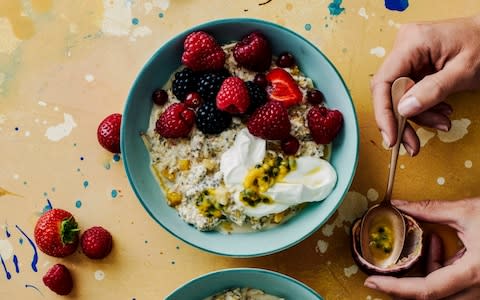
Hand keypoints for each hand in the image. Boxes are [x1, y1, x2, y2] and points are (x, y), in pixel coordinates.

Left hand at [364, 198, 479, 298]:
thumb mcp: (468, 212)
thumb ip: (430, 210)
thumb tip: (398, 205)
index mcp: (474, 273)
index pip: (427, 291)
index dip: (396, 289)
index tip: (372, 281)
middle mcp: (479, 288)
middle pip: (431, 297)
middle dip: (403, 284)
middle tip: (382, 269)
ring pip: (442, 292)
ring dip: (423, 272)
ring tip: (424, 243)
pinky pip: (453, 285)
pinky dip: (439, 267)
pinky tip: (438, 243)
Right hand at [371, 16, 479, 155]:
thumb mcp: (464, 71)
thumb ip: (433, 90)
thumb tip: (404, 110)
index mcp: (411, 43)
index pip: (383, 82)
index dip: (383, 113)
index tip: (391, 137)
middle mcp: (404, 48)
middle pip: (389, 92)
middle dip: (402, 120)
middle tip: (412, 144)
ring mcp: (408, 57)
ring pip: (400, 96)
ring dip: (419, 116)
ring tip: (443, 123)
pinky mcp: (414, 66)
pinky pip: (410, 92)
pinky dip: (424, 108)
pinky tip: (441, 112)